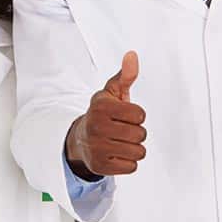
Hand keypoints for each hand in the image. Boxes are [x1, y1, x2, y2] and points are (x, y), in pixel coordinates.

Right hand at [65, 51, 146, 179]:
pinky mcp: (100, 166)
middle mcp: (96, 126)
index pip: (140, 115)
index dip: (137, 116)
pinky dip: (128, 162)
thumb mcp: (112, 93)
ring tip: (120, 142)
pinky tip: (116, 154)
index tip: (125, 115)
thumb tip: (132, 55)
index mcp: (101, 106)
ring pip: (138, 152)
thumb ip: (126, 75)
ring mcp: (97, 148)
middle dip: (136, 133)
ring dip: (134, 148)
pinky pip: (131, 167)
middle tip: (122, 130)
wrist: (80, 138)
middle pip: (141, 135)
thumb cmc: (103, 114)